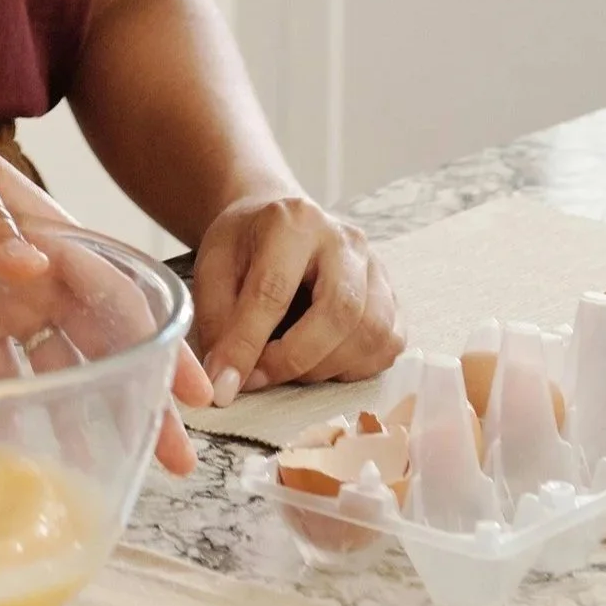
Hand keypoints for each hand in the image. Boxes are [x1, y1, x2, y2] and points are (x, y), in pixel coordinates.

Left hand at [0, 105, 209, 474]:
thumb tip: (32, 265)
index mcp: (47, 230)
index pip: (116, 291)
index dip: (158, 340)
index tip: (193, 391)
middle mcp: (37, 271)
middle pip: (104, 336)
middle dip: (144, 391)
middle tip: (177, 456)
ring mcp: (5, 296)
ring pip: (61, 361)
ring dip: (88, 409)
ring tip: (112, 464)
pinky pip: (0, 367)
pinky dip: (15, 406)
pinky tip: (26, 449)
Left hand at [190, 188, 400, 403]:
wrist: (278, 224)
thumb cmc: (244, 246)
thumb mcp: (211, 267)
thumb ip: (216, 319)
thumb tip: (226, 379)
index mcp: (294, 222)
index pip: (274, 290)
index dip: (247, 344)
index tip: (225, 383)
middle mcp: (345, 241)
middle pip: (339, 312)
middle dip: (294, 359)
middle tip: (258, 378)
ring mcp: (377, 268)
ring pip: (370, 334)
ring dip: (323, 367)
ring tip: (285, 367)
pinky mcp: (393, 297)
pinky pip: (387, 346)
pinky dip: (352, 367)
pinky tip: (319, 361)